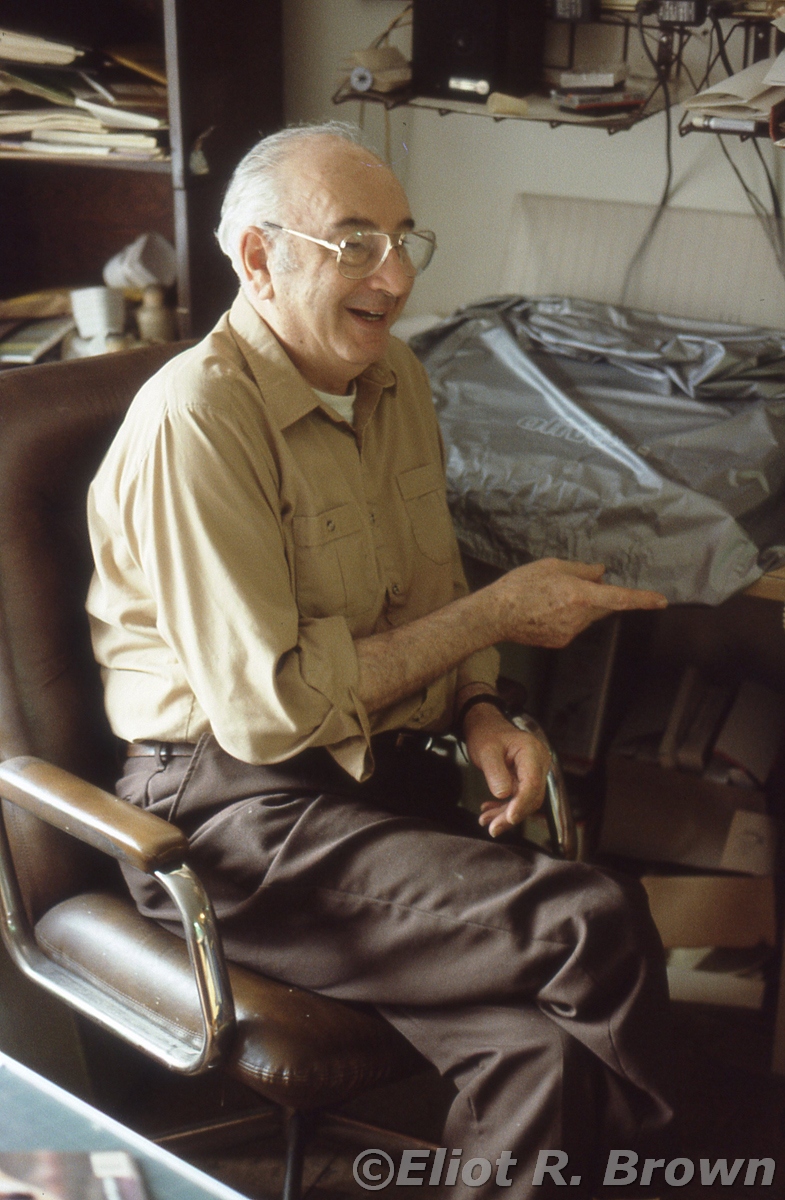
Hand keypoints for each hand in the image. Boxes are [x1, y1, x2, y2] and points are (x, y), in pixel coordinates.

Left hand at [463, 703, 551, 837]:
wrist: (486, 726)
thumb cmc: (486, 734)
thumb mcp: (486, 751)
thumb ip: (495, 772)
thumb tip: (503, 795)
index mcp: (531, 751)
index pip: (532, 783)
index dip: (522, 803)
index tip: (510, 818)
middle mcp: (538, 762)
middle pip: (531, 796)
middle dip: (511, 814)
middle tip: (492, 828)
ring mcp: (534, 771)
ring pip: (525, 801)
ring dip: (506, 814)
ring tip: (486, 821)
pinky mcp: (526, 779)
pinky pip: (519, 798)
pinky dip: (505, 807)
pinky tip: (490, 812)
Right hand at [489, 558, 666, 649]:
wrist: (496, 615)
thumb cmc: (521, 585)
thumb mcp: (552, 566)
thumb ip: (581, 570)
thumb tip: (601, 573)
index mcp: (580, 596)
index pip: (620, 599)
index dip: (642, 599)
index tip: (661, 601)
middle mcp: (579, 617)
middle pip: (603, 607)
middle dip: (600, 595)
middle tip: (581, 582)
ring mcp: (570, 633)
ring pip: (588, 617)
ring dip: (582, 605)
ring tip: (553, 596)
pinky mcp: (560, 641)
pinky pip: (574, 626)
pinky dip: (568, 616)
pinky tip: (546, 609)